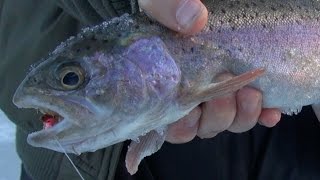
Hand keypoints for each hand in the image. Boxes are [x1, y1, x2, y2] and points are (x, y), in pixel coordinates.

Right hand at [139, 0, 281, 142]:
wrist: (200, 3)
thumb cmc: (174, 5)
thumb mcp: (160, 1)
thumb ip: (165, 7)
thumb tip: (193, 21)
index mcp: (168, 84)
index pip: (171, 122)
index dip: (183, 125)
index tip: (193, 108)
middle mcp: (192, 94)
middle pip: (204, 126)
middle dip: (216, 116)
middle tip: (222, 94)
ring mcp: (219, 91)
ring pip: (229, 122)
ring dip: (241, 115)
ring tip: (248, 93)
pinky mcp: (243, 85)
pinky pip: (255, 112)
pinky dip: (263, 114)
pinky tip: (271, 109)